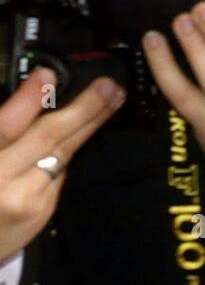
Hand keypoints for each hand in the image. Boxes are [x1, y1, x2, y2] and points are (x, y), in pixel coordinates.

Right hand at [0, 67, 123, 260]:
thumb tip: (29, 96)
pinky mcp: (43, 209)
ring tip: (113, 98)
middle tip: (108, 85)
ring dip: (91, 123)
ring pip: (63, 153)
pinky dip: (73, 148)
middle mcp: (2, 179)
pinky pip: (61, 170)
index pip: (5, 127)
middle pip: (47, 138)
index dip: (27, 99)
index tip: (48, 74)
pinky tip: (93, 126)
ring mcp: (26, 197)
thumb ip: (2, 130)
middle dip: (83, 108)